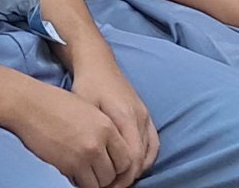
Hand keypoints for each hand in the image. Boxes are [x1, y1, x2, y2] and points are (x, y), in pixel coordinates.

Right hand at [7, 73, 144, 187]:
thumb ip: (104, 131)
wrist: (31, 105)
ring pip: (101, 182)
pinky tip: (73, 173)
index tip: (111, 169)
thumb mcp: (89, 111)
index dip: (120, 167)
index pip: (127, 158)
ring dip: (95, 182)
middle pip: (116, 173)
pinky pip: (84, 185)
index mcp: (108, 125)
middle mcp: (100, 140)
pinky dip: (81, 183)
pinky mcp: (70, 165)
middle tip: (97, 174)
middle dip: (108, 177)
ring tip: (85, 174)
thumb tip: (110, 154)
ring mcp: (85, 154)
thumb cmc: (57, 105)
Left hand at [69, 57, 159, 187]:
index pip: (132, 158)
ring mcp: (145, 116)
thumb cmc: (87, 85)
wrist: (98, 63)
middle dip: (126, 178)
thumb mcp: (85, 108)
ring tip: (118, 179)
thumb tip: (93, 162)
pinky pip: (153, 143)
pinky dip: (145, 159)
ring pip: (148, 154)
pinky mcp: (146, 114)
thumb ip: (94, 135)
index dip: (121, 178)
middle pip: (141, 160)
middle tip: (109, 187)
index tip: (105, 187)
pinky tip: (133, 166)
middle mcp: (140, 118)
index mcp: (125, 117)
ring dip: (135, 170)